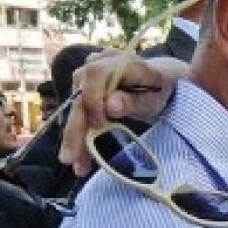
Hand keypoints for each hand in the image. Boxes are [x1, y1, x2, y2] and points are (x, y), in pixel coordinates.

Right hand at [59, 53, 186, 175]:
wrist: (157, 82)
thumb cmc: (158, 90)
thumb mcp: (154, 99)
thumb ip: (134, 101)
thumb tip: (110, 106)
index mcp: (121, 62)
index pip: (95, 74)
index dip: (93, 99)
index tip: (99, 124)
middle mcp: (98, 63)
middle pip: (80, 95)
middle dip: (74, 128)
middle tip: (69, 158)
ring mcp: (87, 75)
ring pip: (75, 108)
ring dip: (74, 137)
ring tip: (77, 165)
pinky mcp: (82, 88)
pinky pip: (78, 113)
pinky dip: (80, 135)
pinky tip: (81, 159)